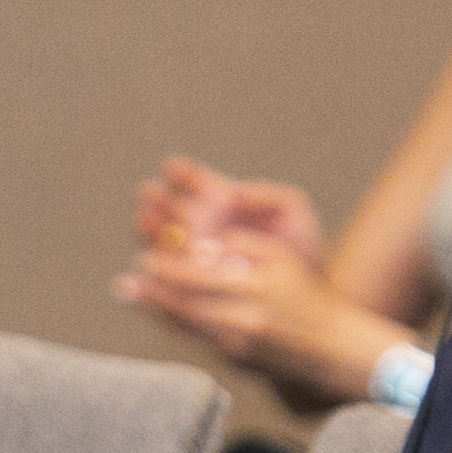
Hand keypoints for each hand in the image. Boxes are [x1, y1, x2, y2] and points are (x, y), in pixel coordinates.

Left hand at [119, 229, 407, 401]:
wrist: (330, 348)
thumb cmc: (305, 295)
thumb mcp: (280, 258)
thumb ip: (240, 246)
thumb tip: (197, 248)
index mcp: (254, 288)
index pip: (199, 276)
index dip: (168, 269)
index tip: (145, 258)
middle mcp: (243, 319)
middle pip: (185, 304)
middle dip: (152, 293)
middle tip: (124, 282)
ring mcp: (237, 346)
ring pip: (187, 326)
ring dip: (155, 310)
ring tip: (128, 293)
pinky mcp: (235, 362)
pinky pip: (197, 340)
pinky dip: (175, 324)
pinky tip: (158, 311)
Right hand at [132, 159, 324, 265]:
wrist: (306, 286)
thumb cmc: (299, 242)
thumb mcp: (293, 211)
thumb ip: (269, 195)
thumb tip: (236, 193)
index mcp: (220, 198)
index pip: (193, 180)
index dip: (181, 172)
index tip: (171, 167)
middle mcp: (201, 222)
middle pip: (167, 206)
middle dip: (156, 199)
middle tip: (150, 194)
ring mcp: (193, 250)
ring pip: (160, 236)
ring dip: (149, 226)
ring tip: (145, 220)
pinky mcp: (192, 278)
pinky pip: (168, 269)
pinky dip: (158, 261)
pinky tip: (153, 253)